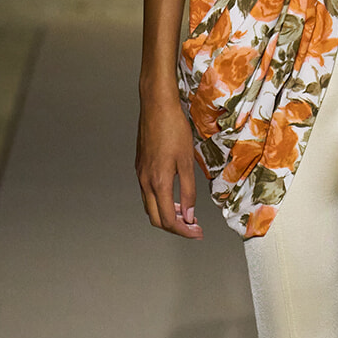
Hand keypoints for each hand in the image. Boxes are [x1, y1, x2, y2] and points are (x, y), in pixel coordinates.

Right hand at [136, 92, 203, 237]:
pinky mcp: (140, 166)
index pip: (168, 220)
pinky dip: (161, 202)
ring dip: (167, 215)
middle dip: (176, 227)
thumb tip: (189, 215)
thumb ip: (188, 191)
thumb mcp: (187, 161)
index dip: (184, 231)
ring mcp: (140, 174)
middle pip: (156, 218)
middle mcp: (145, 181)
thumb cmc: (173, 128)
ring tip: (186, 214)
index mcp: (158, 182)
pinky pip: (148, 193)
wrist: (156, 105)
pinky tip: (174, 197)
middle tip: (194, 228)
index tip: (197, 232)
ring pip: (150, 207)